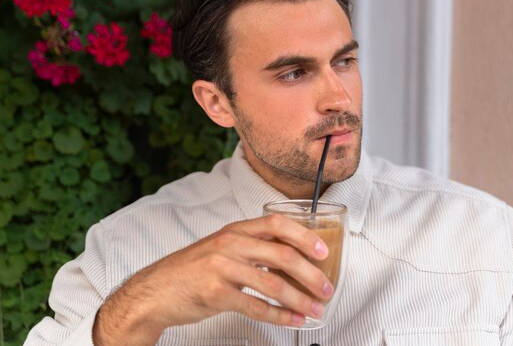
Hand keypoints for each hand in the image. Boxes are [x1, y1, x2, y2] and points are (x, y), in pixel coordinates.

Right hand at [93, 214, 332, 345]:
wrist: (154, 291)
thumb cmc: (190, 270)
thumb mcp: (221, 248)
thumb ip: (251, 247)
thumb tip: (290, 257)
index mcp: (235, 230)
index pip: (277, 224)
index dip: (304, 236)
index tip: (323, 251)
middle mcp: (230, 244)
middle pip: (282, 254)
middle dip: (311, 273)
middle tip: (326, 288)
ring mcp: (222, 268)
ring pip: (273, 283)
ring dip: (300, 299)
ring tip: (315, 309)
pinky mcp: (215, 294)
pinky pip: (256, 306)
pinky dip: (279, 315)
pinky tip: (293, 320)